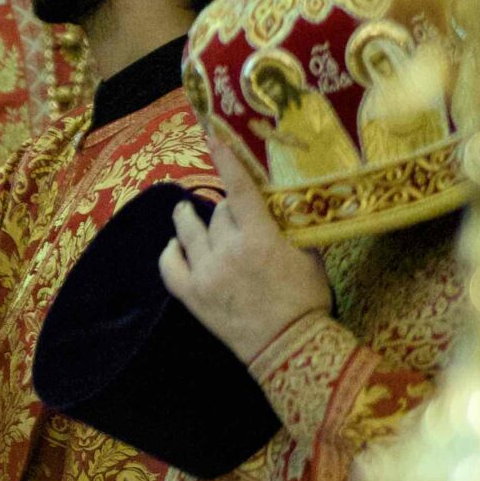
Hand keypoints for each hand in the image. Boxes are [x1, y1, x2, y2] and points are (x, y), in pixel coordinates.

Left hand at [159, 138, 332, 364]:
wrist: (288, 345)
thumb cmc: (305, 299)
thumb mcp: (310, 254)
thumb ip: (293, 224)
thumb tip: (285, 198)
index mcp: (260, 238)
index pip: (239, 190)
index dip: (225, 160)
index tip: (212, 135)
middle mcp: (227, 252)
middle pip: (219, 211)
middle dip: (228, 207)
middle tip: (236, 209)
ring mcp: (205, 274)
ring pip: (189, 232)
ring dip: (187, 218)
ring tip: (184, 209)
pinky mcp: (191, 296)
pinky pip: (169, 266)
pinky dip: (170, 251)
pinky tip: (175, 244)